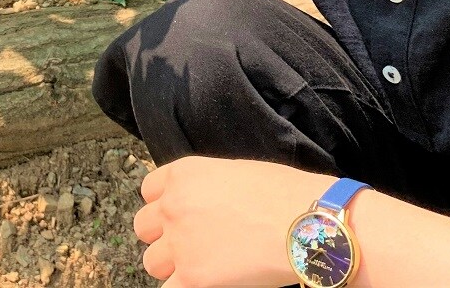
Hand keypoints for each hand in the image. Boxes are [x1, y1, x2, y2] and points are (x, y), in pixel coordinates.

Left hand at [134, 155, 335, 287]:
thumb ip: (203, 189)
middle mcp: (172, 205)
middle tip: (190, 246)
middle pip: (144, 227)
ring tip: (201, 268)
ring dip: (172, 267)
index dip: (164, 206)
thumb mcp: (231, 173)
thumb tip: (203, 207)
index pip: (148, 191)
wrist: (305, 223)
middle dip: (163, 237)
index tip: (179, 217)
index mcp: (181, 174)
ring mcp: (179, 243)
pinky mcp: (192, 277)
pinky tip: (206, 283)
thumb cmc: (281, 194)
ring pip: (152, 262)